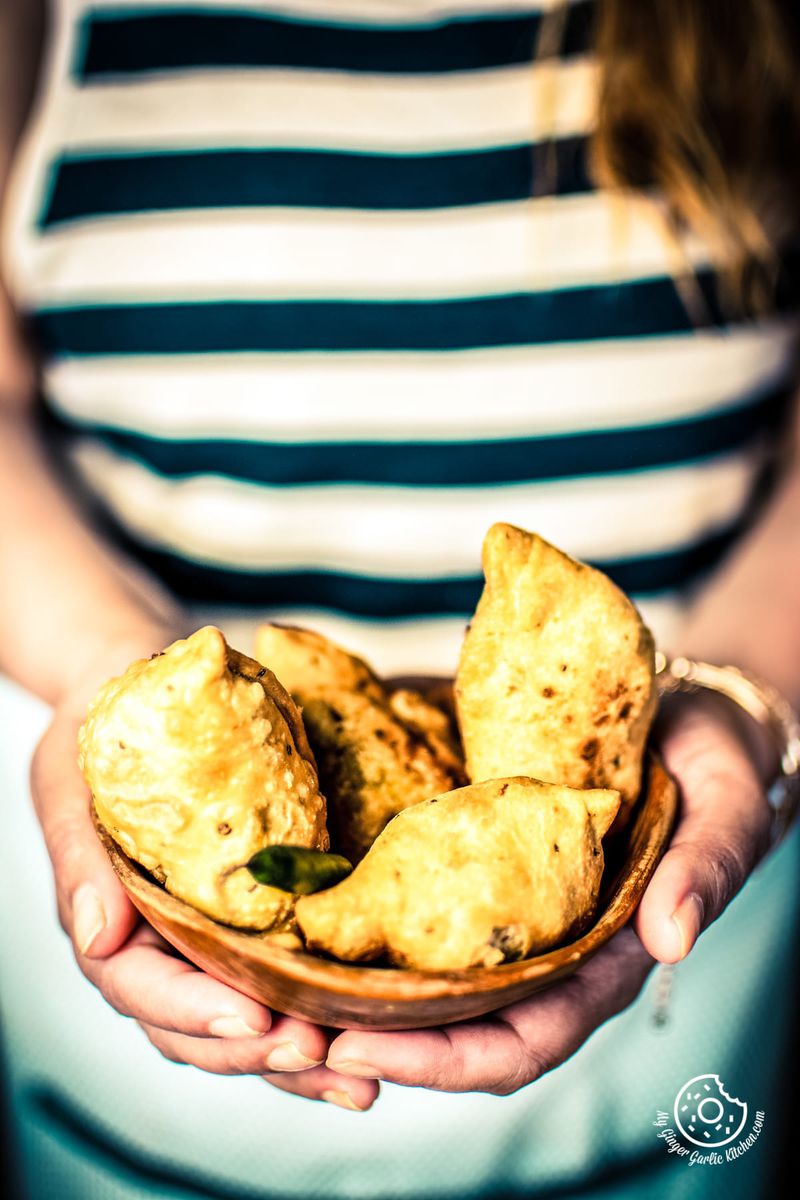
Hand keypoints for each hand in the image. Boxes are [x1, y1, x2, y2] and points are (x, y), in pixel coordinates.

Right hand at [30, 626, 379, 1110]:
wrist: (143, 688)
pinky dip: (324, 1011)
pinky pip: (287, 976)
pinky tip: (375, 1029)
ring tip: (358, 1075)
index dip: (193, 1014)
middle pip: (201, 1027)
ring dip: (299, 1056)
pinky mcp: (259, 917)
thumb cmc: (96, 737)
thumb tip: (101, 939)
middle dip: (258, 1051)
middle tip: (320, 1055)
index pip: (143, 990)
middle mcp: (162, 946)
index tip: (252, 1022)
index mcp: (111, 925)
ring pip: (249, 1019)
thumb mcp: (68, 784)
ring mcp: (211, 938)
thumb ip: (80, 863)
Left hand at [318, 696, 771, 1095]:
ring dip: (331, 982)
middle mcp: (528, 943)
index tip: (362, 1050)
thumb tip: (673, 937)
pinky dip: (339, 900)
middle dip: (360, 1034)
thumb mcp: (726, 802)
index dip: (443, 1059)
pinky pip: (393, 886)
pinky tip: (280, 888)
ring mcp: (485, 897)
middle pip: (438, 1020)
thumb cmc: (709, 761)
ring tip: (255, 979)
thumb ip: (707, 864)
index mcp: (593, 960)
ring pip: (403, 966)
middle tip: (277, 1027)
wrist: (674, 704)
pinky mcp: (455, 844)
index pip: (518, 1039)